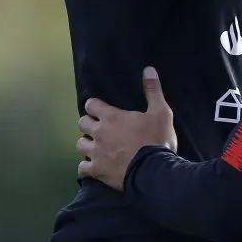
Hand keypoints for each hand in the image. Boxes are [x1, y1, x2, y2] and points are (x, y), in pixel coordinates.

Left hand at [76, 67, 176, 190]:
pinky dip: (86, 166)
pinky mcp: (96, 171)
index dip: (95, 105)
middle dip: (89, 123)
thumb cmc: (156, 139)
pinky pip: (82, 168)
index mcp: (111, 117)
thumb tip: (148, 69)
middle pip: (82, 123)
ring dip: (87, 144)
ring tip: (96, 146)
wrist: (153, 171)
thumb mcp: (161, 112)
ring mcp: (95, 153)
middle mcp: (99, 133)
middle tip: (100, 127)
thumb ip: (153, 90)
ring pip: (80, 145)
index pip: (91, 104)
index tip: (101, 109)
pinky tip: (93, 166)